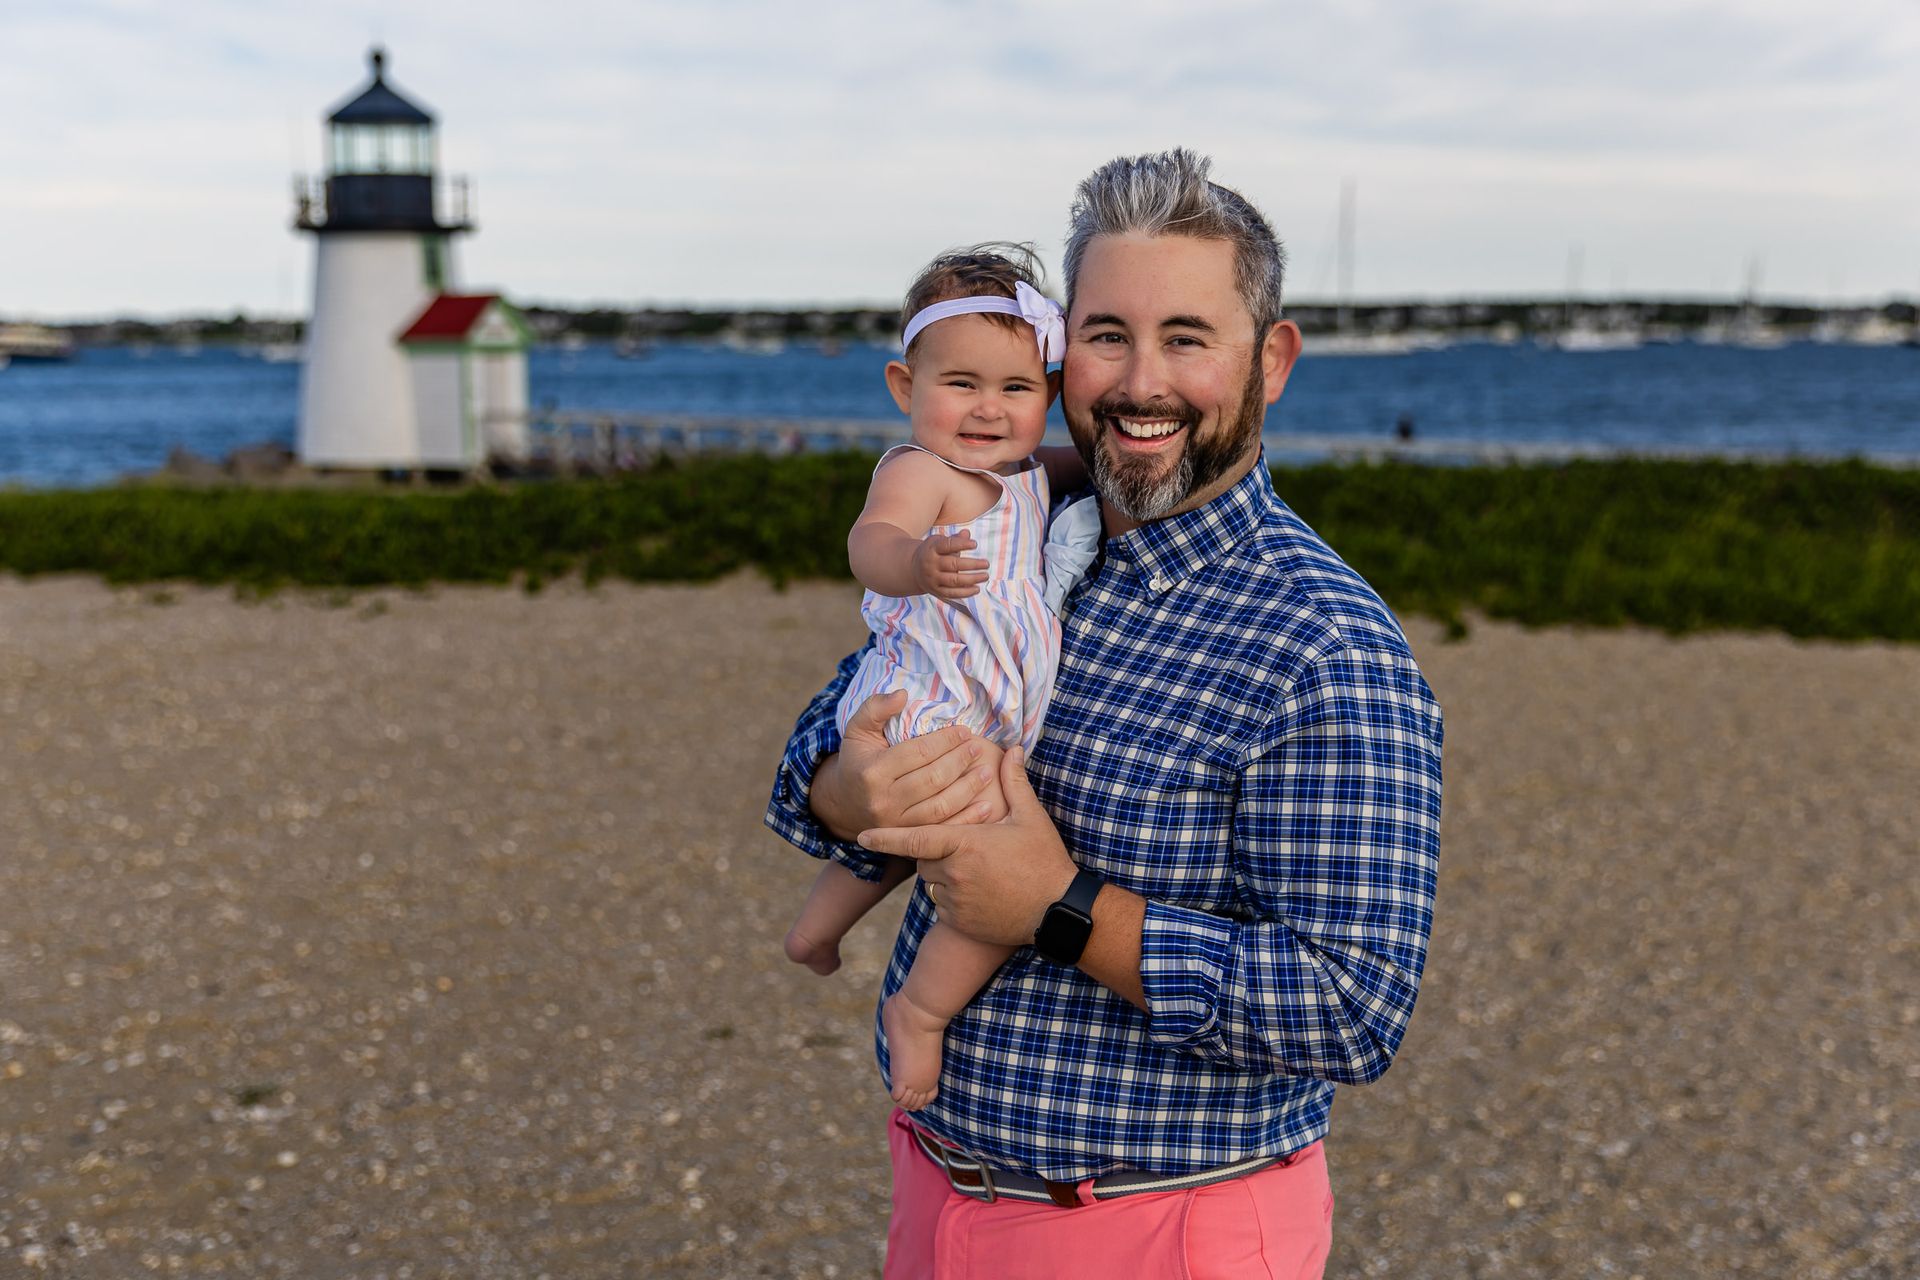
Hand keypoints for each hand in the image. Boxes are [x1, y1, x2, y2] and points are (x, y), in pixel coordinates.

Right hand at [809, 690, 1003, 841]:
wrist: (844, 805)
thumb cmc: (857, 761)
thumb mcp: (856, 730)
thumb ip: (875, 708)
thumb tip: (903, 694)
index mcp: (873, 772)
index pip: (918, 753)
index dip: (945, 740)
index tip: (964, 730)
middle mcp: (884, 800)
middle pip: (933, 779)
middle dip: (960, 761)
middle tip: (978, 748)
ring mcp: (897, 824)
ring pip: (941, 806)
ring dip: (968, 788)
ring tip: (986, 772)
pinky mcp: (908, 840)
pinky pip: (943, 831)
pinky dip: (967, 819)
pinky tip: (986, 806)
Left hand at [858, 746, 1075, 946]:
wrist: (1058, 911)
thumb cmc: (1044, 861)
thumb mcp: (1031, 818)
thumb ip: (1014, 783)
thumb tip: (1012, 750)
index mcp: (964, 843)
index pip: (914, 839)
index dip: (885, 838)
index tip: (861, 836)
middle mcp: (953, 872)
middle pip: (924, 859)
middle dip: (936, 852)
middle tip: (968, 851)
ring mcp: (955, 900)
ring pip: (932, 883)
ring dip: (943, 875)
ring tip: (979, 873)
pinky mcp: (958, 921)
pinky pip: (942, 905)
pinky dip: (953, 899)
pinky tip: (981, 895)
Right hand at [911, 531, 988, 600]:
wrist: (913, 569)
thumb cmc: (933, 552)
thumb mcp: (939, 542)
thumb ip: (954, 539)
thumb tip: (967, 533)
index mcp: (932, 549)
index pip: (947, 545)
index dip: (961, 544)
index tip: (975, 544)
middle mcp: (931, 564)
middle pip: (953, 564)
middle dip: (972, 565)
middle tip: (986, 564)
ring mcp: (933, 579)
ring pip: (954, 581)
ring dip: (972, 579)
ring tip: (985, 576)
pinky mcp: (935, 591)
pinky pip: (951, 593)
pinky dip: (965, 592)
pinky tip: (977, 589)